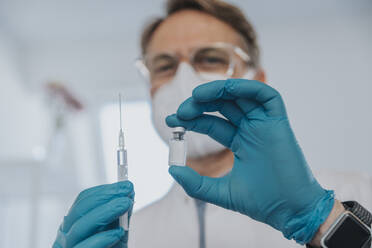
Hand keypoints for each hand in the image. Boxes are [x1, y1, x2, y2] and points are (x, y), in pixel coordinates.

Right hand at [53, 181, 133, 247]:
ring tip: (125, 204)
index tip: (125, 185)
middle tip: (127, 191)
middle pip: (79, 211)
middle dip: (105, 198)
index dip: (104, 190)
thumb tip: (129, 188)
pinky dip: (101, 239)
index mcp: (74, 223)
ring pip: (79, 228)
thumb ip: (120, 212)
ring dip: (104, 212)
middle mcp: (66, 236)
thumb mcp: (116, 229)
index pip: (83, 200)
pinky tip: (118, 232)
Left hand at [166, 79, 333, 244]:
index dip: (192, 119)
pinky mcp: (279, 122)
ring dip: (217, 91)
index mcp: (240, 142)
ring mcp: (264, 124)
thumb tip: (172, 170)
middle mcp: (251, 130)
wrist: (291, 212)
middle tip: (180, 112)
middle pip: (222, 106)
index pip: (212, 123)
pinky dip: (247, 88)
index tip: (171, 120)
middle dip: (199, 104)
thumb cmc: (261, 202)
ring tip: (195, 96)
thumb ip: (196, 184)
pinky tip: (225, 90)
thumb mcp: (221, 192)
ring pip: (240, 96)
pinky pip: (266, 96)